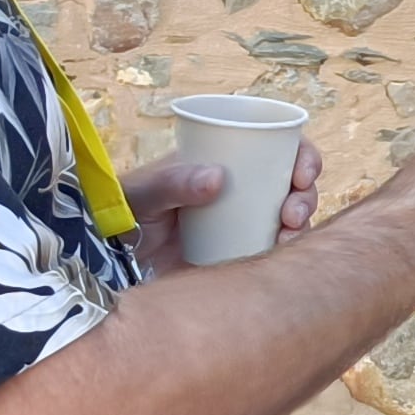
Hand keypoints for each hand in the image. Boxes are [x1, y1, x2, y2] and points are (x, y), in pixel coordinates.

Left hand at [121, 141, 320, 271]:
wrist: (108, 265)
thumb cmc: (120, 216)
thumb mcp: (142, 193)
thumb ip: (173, 182)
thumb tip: (218, 177)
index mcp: (222, 163)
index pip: (274, 149)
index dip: (301, 155)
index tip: (304, 172)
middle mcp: (239, 192)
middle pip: (292, 184)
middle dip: (306, 195)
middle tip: (293, 213)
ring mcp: (241, 225)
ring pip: (290, 218)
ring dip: (302, 223)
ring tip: (288, 234)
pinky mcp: (239, 258)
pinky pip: (274, 253)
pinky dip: (288, 253)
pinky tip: (282, 255)